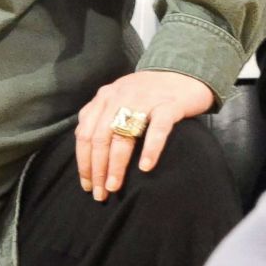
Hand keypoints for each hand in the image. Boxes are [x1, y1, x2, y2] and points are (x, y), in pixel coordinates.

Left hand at [75, 70, 213, 201]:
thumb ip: (100, 114)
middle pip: (101, 136)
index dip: (84, 161)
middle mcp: (120, 96)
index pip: (85, 132)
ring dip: (116, 164)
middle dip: (97, 168)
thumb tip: (81, 141)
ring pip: (123, 134)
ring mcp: (144, 99)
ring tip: (115, 186)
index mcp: (105, 97)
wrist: (183, 73)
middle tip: (100, 193)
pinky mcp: (169, 104)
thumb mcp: (118, 97)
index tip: (87, 183)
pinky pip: (158, 128)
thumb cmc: (148, 92)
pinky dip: (150, 148)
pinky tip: (145, 167)